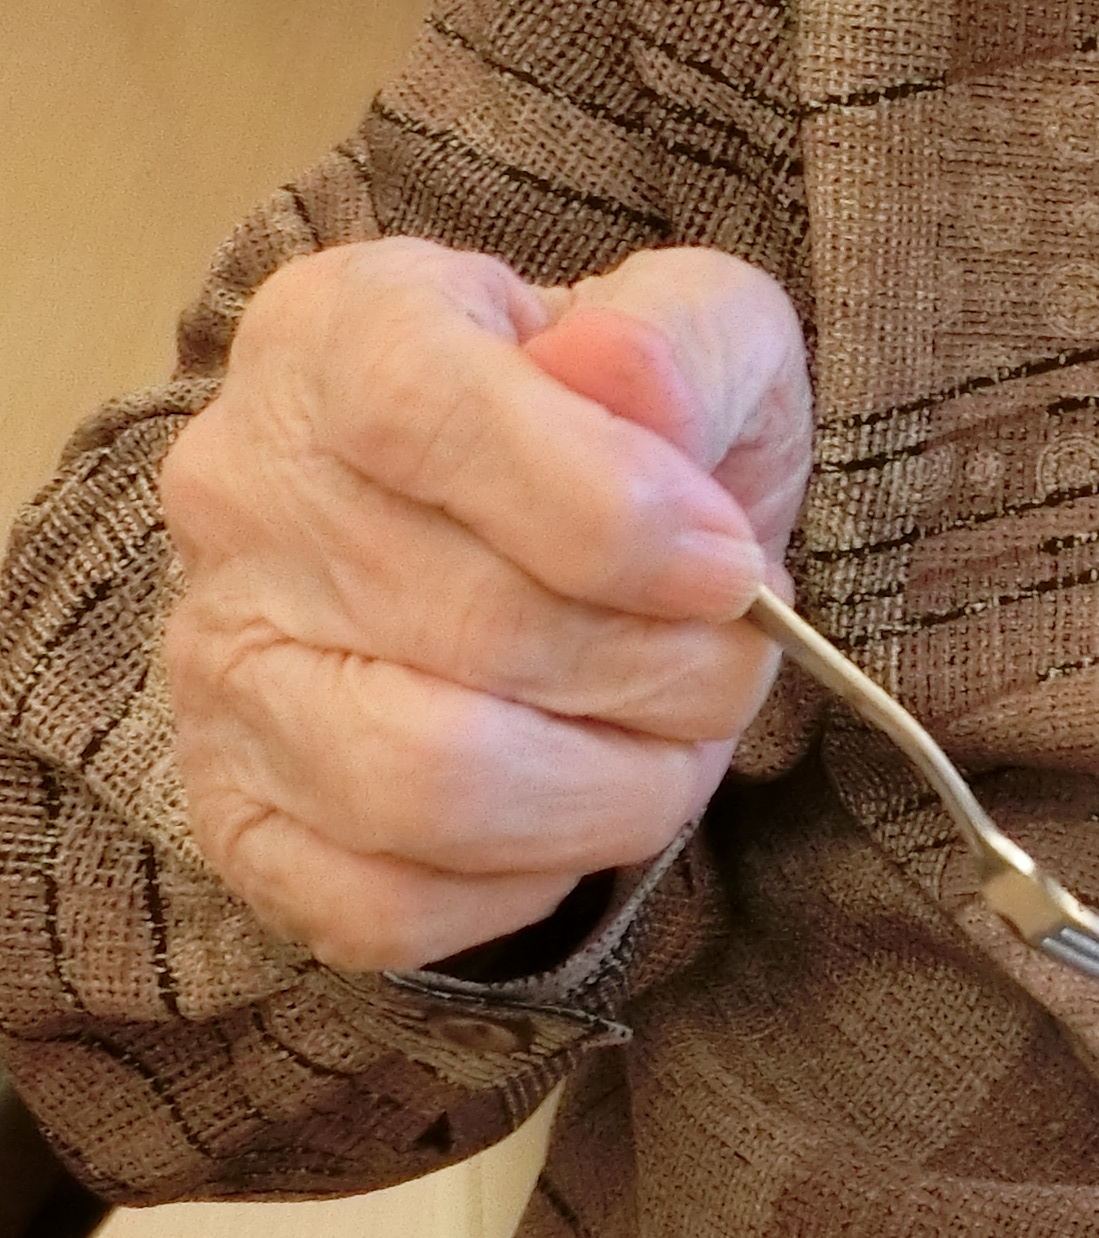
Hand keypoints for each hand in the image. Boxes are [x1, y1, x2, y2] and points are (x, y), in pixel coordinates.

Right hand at [160, 239, 812, 976]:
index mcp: (337, 332)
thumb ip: (681, 339)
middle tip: (738, 657)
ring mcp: (221, 664)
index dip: (603, 512)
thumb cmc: (626, 433)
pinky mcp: (238, 817)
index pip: (420, 412)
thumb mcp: (696, 333)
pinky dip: (527, 882)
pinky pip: (383, 904)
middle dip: (669, 668)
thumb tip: (618, 377)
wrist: (546, 541)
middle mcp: (241, 492)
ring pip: (425, 781)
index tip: (727, 566)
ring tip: (678, 740)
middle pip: (471, 622)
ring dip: (614, 788)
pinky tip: (579, 810)